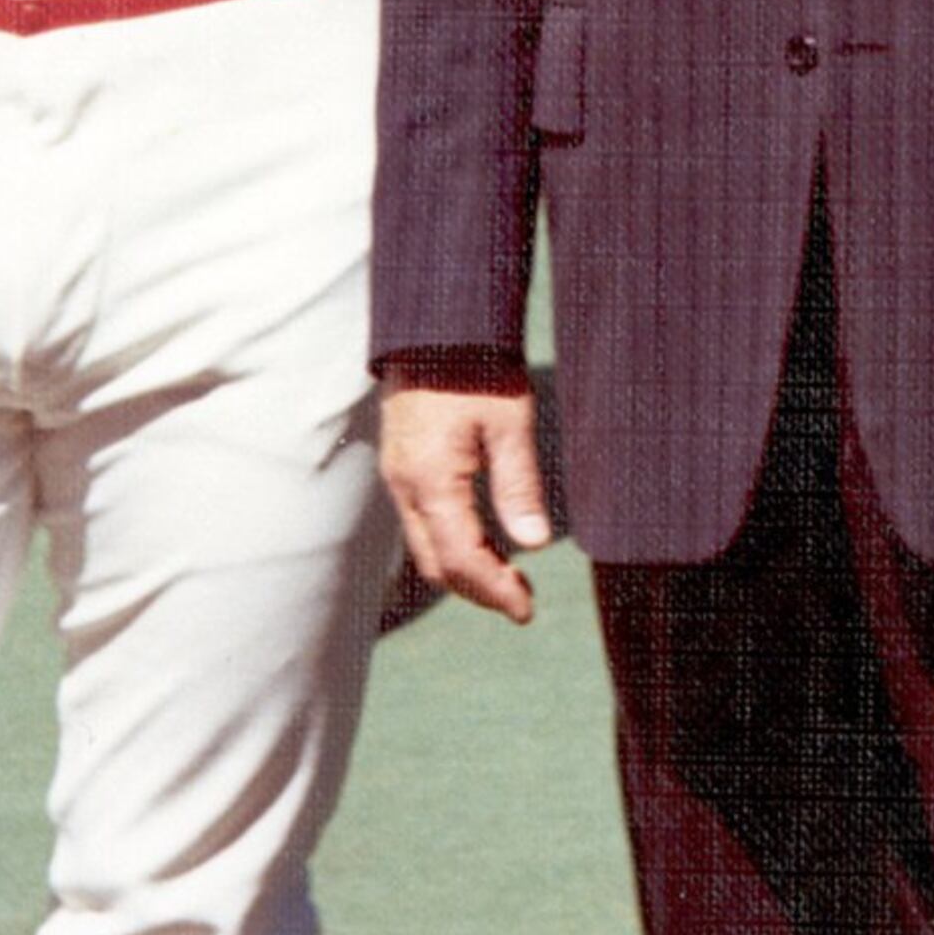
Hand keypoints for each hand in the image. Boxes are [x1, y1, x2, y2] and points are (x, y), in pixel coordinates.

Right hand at [380, 379, 552, 623]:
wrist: (435, 324)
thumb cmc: (478, 367)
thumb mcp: (510, 421)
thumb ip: (519, 485)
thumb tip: (534, 546)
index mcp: (431, 482)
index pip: (461, 560)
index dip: (495, 591)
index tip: (527, 610)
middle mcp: (405, 487)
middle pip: (436, 564)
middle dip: (478, 589)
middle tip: (522, 600)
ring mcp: (398, 477)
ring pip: (425, 546)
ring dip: (464, 569)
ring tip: (509, 576)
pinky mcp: (402, 465)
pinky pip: (420, 522)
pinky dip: (451, 543)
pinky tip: (484, 539)